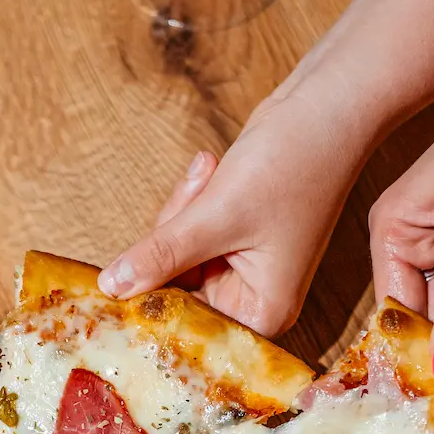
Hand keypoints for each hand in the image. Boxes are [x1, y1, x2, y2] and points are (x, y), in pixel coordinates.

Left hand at [98, 97, 366, 335]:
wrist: (325, 107)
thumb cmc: (290, 165)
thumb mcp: (216, 215)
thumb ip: (161, 255)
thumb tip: (111, 287)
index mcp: (262, 313)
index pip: (188, 325)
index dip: (151, 302)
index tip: (108, 286)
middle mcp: (253, 299)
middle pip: (175, 290)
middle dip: (172, 238)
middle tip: (196, 196)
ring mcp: (241, 267)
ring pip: (174, 255)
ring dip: (182, 210)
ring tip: (211, 173)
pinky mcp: (232, 237)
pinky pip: (186, 230)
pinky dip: (191, 200)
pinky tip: (211, 169)